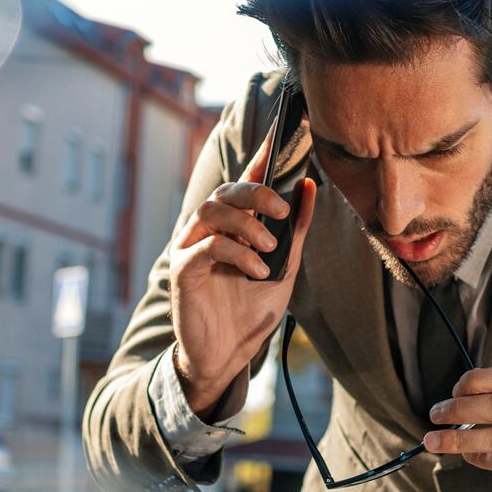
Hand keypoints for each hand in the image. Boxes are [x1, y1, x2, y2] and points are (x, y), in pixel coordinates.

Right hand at [170, 128, 317, 418]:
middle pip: (225, 191)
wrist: (228, 354)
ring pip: (210, 211)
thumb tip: (310, 187)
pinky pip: (205, 247)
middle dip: (255, 193)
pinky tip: (256, 270)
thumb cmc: (251, 309)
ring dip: (245, 223)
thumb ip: (294, 230)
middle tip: (281, 210)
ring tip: (267, 247)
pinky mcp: (181, 270)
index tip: (281, 137)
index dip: (261, 159)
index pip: (245, 183)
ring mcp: (191, 247)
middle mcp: (209, 230)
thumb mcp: (285, 267)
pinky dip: (235, 253)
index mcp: (235, 226)